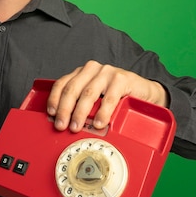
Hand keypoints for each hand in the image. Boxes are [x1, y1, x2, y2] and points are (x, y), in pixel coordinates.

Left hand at [46, 60, 168, 131]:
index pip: (62, 83)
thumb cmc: (117, 96)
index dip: (54, 99)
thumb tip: (63, 121)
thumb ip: (81, 104)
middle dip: (65, 109)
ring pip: (88, 93)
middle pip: (73, 89)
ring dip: (80, 112)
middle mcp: (93, 70)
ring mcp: (107, 73)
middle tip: (61, 125)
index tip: (51, 113)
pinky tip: (100, 123)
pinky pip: (109, 97)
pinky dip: (103, 112)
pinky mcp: (122, 79)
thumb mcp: (96, 98)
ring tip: (76, 126)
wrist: (145, 92)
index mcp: (82, 73)